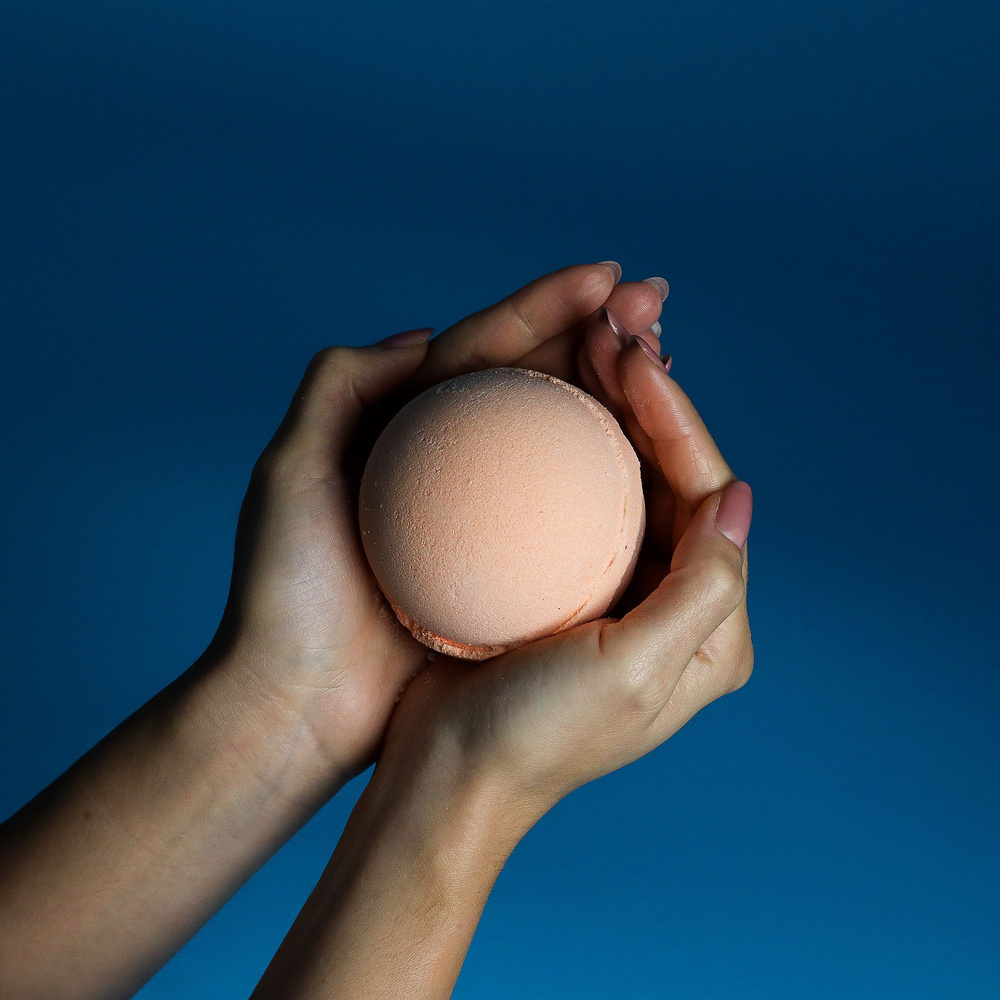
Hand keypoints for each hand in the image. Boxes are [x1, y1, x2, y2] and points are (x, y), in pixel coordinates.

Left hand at [208, 263, 669, 780]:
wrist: (299, 703)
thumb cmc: (287, 592)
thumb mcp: (290, 474)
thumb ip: (339, 386)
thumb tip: (426, 334)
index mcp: (401, 429)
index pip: (482, 349)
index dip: (545, 304)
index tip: (610, 277)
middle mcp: (448, 464)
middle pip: (531, 382)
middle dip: (595, 333)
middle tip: (658, 304)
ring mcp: (481, 519)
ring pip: (558, 440)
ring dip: (613, 395)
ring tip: (665, 359)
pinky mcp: (504, 571)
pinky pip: (566, 514)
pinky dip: (607, 478)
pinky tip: (651, 462)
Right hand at [379, 314, 753, 825]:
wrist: (449, 779)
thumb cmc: (533, 736)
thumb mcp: (633, 672)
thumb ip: (705, 591)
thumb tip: (741, 501)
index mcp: (711, 627)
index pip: (708, 498)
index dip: (677, 423)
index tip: (636, 360)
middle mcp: (676, 603)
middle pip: (672, 478)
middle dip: (645, 399)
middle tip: (608, 327)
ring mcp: (623, 590)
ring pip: (626, 476)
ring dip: (607, 408)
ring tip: (581, 343)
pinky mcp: (572, 586)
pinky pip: (581, 497)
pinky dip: (568, 444)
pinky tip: (543, 401)